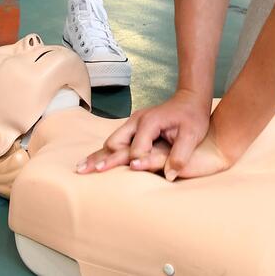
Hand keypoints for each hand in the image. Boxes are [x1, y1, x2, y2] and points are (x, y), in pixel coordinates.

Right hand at [76, 89, 211, 180]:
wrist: (190, 99)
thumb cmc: (193, 117)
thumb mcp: (192, 135)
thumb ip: (181, 155)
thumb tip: (169, 176)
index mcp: (150, 122)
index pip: (137, 148)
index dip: (135, 162)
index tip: (127, 173)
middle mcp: (136, 121)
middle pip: (114, 141)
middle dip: (102, 158)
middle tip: (84, 171)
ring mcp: (132, 123)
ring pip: (111, 141)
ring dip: (98, 155)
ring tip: (81, 168)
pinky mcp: (133, 127)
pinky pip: (115, 140)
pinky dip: (104, 152)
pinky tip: (93, 162)